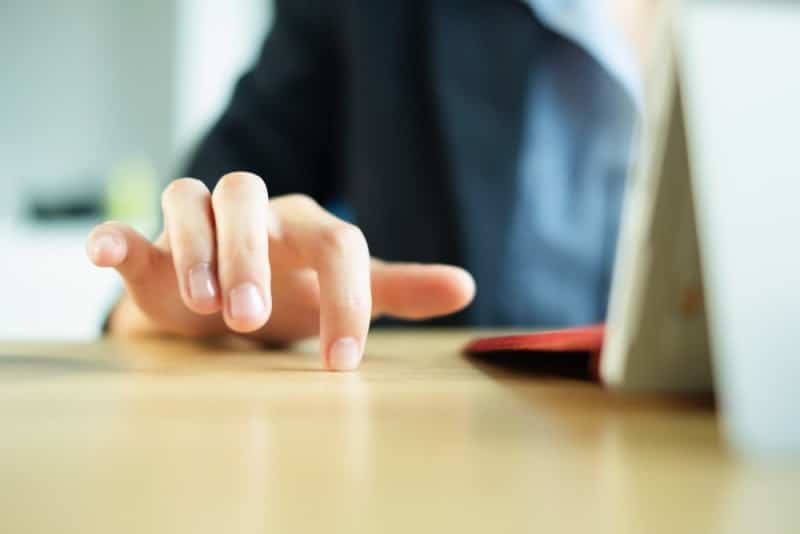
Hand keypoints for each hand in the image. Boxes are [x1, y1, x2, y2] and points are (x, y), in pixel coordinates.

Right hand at [86, 172, 474, 370]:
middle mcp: (252, 214)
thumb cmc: (295, 293)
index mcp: (306, 226)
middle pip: (249, 200)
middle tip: (254, 319)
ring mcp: (198, 226)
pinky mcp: (152, 249)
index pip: (336, 243)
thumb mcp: (347, 291)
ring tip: (206, 304)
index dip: (345, 297)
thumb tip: (467, 286)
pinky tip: (108, 251)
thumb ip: (398, 290)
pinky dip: (117, 238)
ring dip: (194, 247)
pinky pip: (131, 232)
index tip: (342, 361)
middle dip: (250, 256)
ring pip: (190, 201)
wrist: (231, 304)